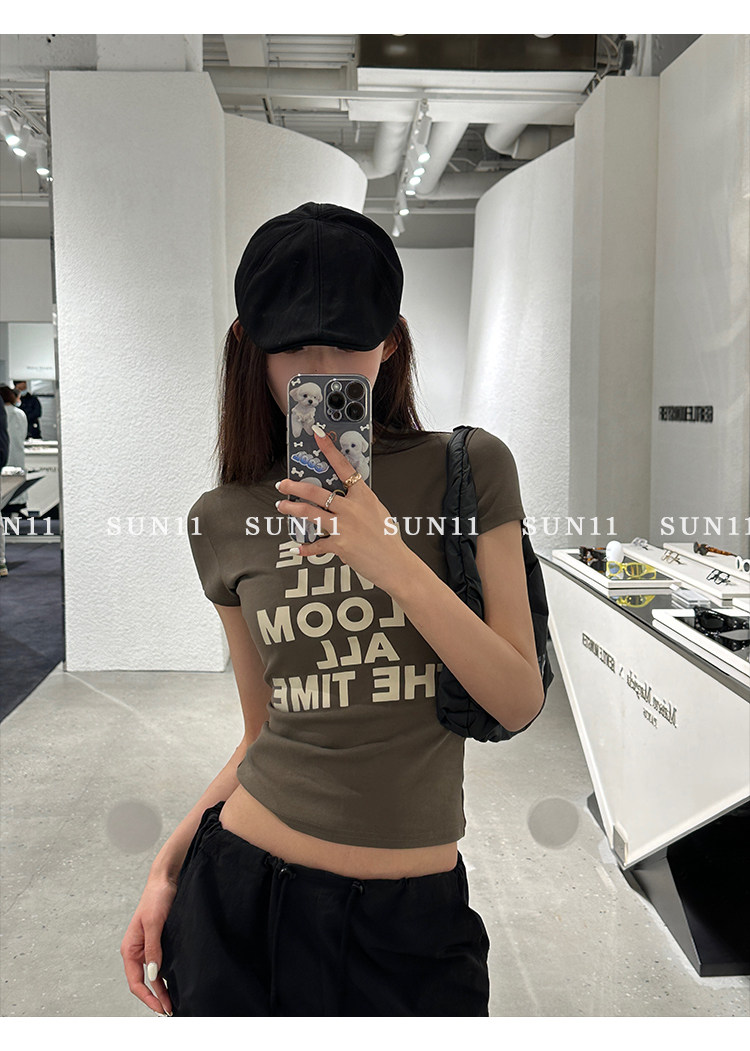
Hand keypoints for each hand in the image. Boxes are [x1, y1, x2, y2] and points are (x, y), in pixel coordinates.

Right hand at [120, 875, 175, 1014]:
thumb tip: (153, 973)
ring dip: (160, 989)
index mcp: (130, 948)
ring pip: (151, 975)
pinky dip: (164, 976)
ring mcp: (146, 947)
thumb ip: (153, 948)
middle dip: (154, 997)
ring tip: (171, 1003)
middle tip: (169, 1010)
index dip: (147, 997)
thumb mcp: (154, 923)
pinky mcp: (157, 942)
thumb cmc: (156, 897)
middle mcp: (136, 950)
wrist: (165, 879)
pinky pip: (158, 964)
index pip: (135, 981)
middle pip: (142, 982)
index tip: (160, 1007)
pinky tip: (172, 984)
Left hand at [275, 429, 412, 591]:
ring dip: (292, 509)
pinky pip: (317, 545)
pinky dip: (306, 548)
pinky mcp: (340, 545)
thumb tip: (343, 497)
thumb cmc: (388, 539)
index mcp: (364, 496)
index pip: (344, 466)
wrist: (395, 564)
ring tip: (282, 506)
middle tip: (283, 484)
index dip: (329, 449)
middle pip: (317, 492)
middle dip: (295, 487)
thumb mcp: (377, 511)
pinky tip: (299, 547)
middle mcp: (352, 508)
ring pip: (310, 513)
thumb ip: (359, 502)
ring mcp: (345, 526)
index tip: (318, 436)